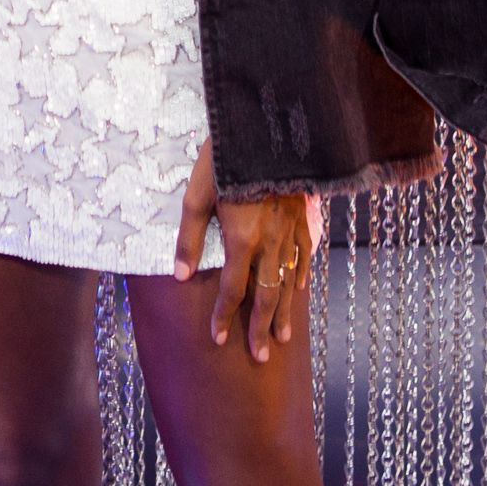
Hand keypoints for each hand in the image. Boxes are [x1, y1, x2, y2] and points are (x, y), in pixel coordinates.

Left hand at [172, 141, 321, 363]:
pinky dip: (302, 276)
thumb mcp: (197, 194)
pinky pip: (305, 254)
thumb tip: (181, 276)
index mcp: (242, 240)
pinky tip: (300, 289)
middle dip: (260, 328)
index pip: (232, 290)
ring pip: (289, 280)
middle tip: (260, 357)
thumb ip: (189, 238)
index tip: (219, 341)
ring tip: (282, 336)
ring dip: (284, 311)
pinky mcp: (303, 215)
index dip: (225, 318)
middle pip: (265, 295)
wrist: (270, 128)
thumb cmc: (226, 158)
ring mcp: (291, 230)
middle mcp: (270, 242)